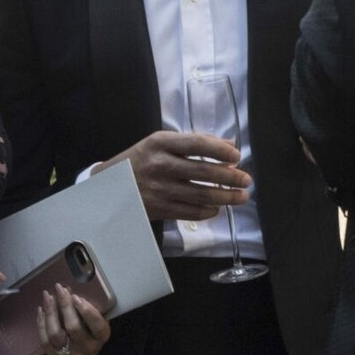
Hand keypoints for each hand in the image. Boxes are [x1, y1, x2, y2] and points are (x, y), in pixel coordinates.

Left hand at [37, 283, 110, 354]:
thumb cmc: (85, 340)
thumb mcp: (93, 329)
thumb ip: (87, 313)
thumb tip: (70, 289)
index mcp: (100, 338)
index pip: (98, 326)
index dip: (88, 311)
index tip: (77, 297)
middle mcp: (86, 348)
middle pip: (74, 327)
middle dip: (65, 305)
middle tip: (59, 288)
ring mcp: (69, 354)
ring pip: (56, 333)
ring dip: (50, 312)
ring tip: (48, 296)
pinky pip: (44, 338)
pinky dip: (41, 322)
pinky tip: (41, 309)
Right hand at [101, 130, 251, 221]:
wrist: (108, 185)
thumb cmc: (139, 160)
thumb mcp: (160, 142)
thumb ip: (193, 142)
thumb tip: (229, 145)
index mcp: (160, 143)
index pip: (198, 144)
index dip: (221, 151)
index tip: (236, 156)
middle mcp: (160, 165)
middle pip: (205, 172)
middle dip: (231, 177)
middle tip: (246, 180)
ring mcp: (160, 189)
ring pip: (202, 195)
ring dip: (227, 197)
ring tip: (241, 196)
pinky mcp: (160, 209)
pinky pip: (192, 212)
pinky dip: (209, 211)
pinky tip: (217, 208)